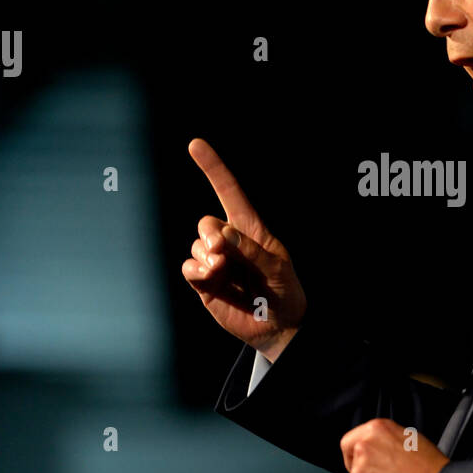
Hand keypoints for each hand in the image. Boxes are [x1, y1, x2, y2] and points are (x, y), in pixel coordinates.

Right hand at [182, 137, 306, 356]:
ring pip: (197, 245)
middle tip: (222, 252)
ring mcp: (215, 261)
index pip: (229, 193)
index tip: (195, 145)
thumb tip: (220, 234)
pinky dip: (196, 270)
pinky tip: (210, 278)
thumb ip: (250, 249)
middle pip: (206, 222)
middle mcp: (229, 242)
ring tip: (223, 273)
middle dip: (211, 234)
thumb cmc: (284, 291)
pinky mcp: (204, 282)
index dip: (213, 168)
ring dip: (207, 257)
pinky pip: (189, 267)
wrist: (278, 327)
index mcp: (251, 229)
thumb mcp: (277, 268)